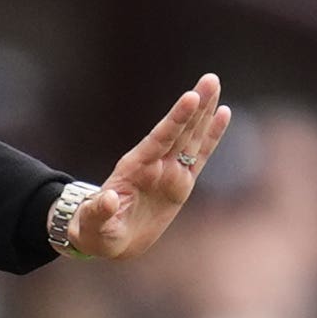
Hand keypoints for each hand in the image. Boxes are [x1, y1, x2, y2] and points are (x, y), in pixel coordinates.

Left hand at [61, 74, 230, 260]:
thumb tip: (108, 199)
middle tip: (211, 79)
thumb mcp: (94, 224)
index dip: (176, 119)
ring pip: (192, 137)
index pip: (160, 138)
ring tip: (215, 84)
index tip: (190, 97)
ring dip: (205, 112)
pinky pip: (200, 157)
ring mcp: (169, 171)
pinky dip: (212, 136)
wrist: (107, 238)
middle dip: (196, 106)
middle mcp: (154, 164)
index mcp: (135, 168)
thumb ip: (100, 211)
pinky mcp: (181, 184)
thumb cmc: (96, 230)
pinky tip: (223, 113)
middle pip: (180, 130)